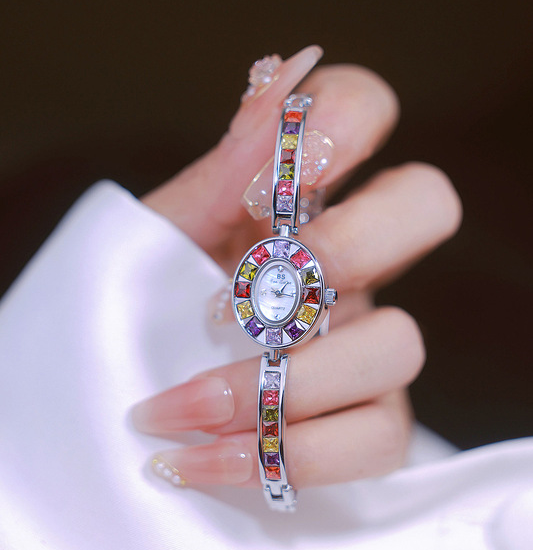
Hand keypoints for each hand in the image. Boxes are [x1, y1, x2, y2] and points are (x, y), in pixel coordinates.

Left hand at [133, 46, 461, 488]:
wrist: (112, 395)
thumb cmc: (141, 304)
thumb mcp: (160, 236)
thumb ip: (217, 175)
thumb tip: (276, 91)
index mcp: (298, 195)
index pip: (363, 108)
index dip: (337, 129)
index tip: (261, 192)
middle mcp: (349, 259)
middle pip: (429, 203)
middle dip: (350, 244)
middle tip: (249, 299)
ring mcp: (366, 339)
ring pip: (403, 343)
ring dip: (286, 383)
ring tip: (185, 403)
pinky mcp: (367, 421)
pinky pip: (376, 439)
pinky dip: (288, 455)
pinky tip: (204, 457)